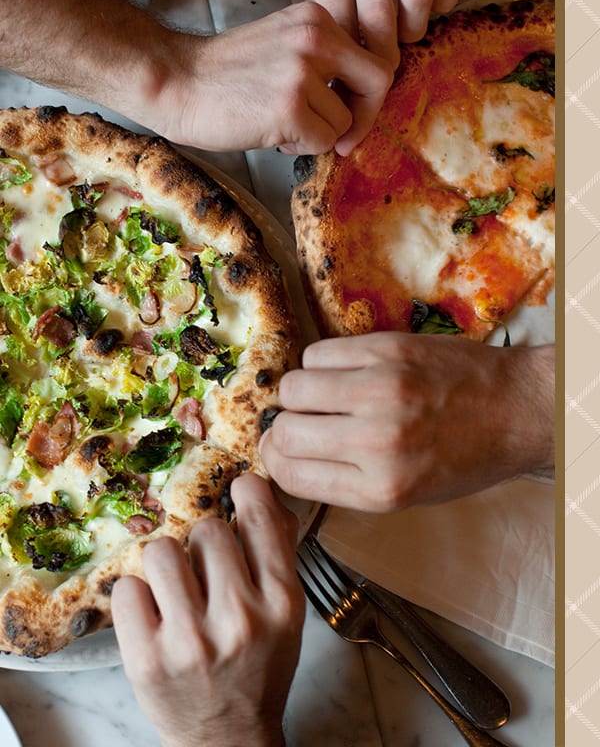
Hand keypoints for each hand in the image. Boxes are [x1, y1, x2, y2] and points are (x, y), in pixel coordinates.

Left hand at [111, 473, 304, 746]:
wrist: (227, 739)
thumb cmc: (259, 668)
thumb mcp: (287, 614)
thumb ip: (278, 552)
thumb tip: (260, 493)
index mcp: (281, 603)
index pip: (259, 519)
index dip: (245, 492)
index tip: (237, 489)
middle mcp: (239, 619)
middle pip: (206, 530)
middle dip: (202, 543)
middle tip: (204, 568)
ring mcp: (189, 640)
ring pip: (161, 551)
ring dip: (166, 563)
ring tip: (174, 588)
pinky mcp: (145, 659)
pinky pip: (126, 588)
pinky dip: (137, 596)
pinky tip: (153, 614)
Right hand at [155, 2, 393, 156]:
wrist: (176, 83)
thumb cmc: (224, 75)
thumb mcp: (282, 48)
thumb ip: (321, 64)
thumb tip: (359, 104)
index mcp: (315, 19)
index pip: (372, 57)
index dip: (367, 94)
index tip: (350, 113)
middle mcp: (315, 37)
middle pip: (377, 83)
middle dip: (364, 118)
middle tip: (341, 138)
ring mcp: (302, 72)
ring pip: (344, 122)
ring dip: (318, 136)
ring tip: (284, 128)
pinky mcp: (290, 108)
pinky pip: (322, 142)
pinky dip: (301, 148)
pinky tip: (273, 136)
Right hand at [259, 333, 554, 510]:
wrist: (517, 409)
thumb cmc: (465, 457)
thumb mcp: (408, 495)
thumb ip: (345, 481)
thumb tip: (285, 456)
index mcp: (381, 489)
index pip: (290, 474)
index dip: (277, 461)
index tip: (282, 450)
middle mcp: (376, 441)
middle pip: (285, 431)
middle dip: (286, 429)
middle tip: (304, 422)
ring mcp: (381, 390)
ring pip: (294, 387)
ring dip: (301, 393)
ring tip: (326, 395)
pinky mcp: (387, 349)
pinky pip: (319, 353)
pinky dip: (322, 364)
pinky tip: (344, 372)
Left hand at [299, 0, 461, 61]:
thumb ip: (323, 10)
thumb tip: (332, 66)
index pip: (343, 28)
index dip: (350, 61)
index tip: (353, 78)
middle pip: (381, 22)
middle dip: (384, 57)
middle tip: (382, 68)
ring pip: (418, 4)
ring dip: (412, 28)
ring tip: (401, 31)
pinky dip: (445, 1)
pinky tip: (430, 4)